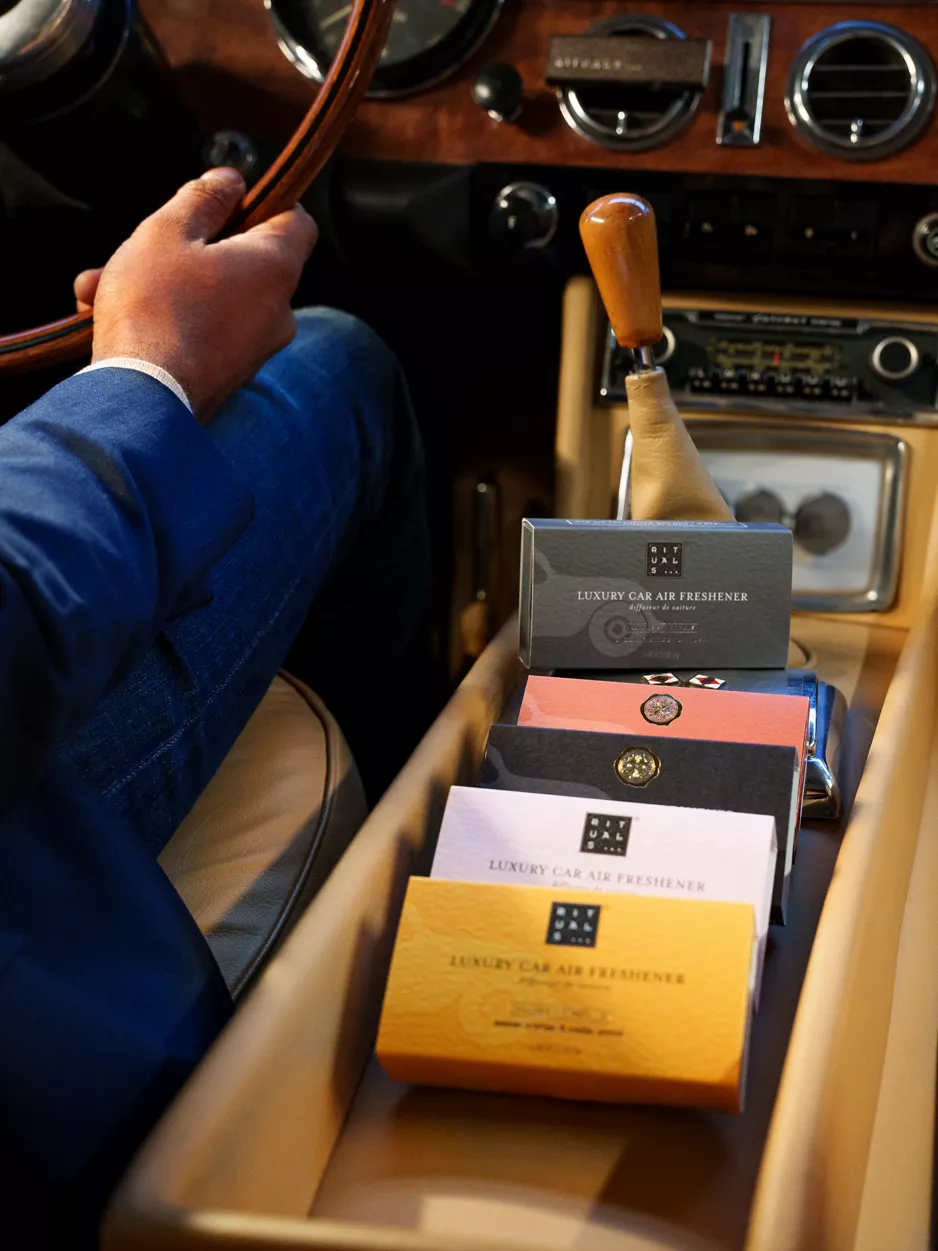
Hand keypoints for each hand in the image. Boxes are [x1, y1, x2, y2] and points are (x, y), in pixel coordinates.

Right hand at [73, 168, 317, 419]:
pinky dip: (166, 320)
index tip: (229, 198)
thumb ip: (202, 198)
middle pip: (245, 259)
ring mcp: (257, 349)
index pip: (297, 219)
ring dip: (164, 284)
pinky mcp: (230, 376)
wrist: (143, 399)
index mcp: (275, 267)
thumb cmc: (155, 309)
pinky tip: (110, 317)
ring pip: (213, 297)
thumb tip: (231, 179)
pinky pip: (202, 332)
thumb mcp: (168, 231)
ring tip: (103, 284)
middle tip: (145, 244)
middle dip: (191, 246)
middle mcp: (278, 311)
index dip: (267, 200)